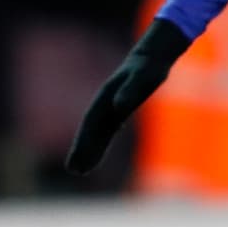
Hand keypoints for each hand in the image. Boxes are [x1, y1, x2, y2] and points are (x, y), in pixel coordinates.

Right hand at [65, 18, 189, 174]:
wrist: (153, 56)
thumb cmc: (149, 66)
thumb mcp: (142, 77)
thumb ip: (130, 90)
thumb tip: (118, 107)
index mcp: (107, 98)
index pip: (91, 124)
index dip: (82, 142)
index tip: (77, 157)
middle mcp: (106, 104)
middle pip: (91, 131)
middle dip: (82, 150)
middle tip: (74, 170)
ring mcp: (112, 107)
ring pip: (98, 132)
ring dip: (90, 150)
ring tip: (81, 169)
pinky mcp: (121, 110)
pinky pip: (107, 130)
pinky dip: (101, 143)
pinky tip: (97, 154)